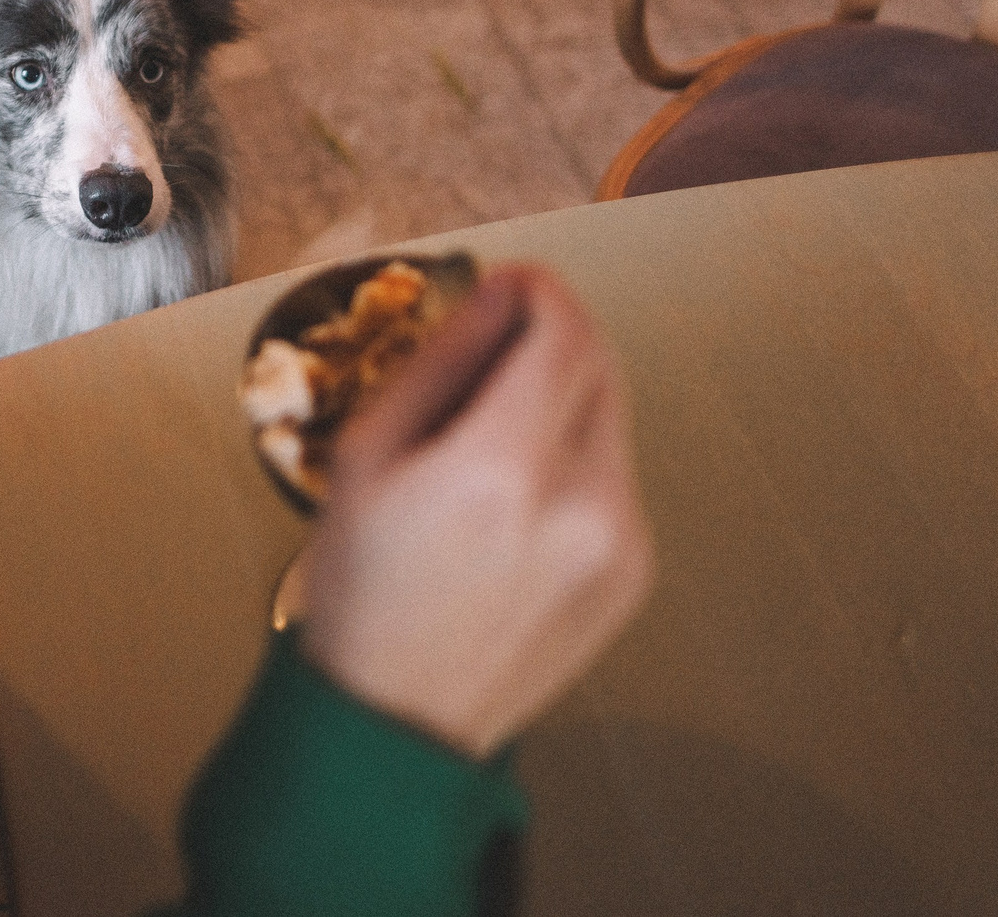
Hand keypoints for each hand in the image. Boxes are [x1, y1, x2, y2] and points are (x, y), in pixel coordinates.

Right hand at [300, 265, 652, 758]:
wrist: (397, 716)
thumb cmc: (364, 593)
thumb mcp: (368, 456)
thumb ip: (443, 362)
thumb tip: (495, 296)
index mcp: (502, 470)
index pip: (561, 332)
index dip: (539, 289)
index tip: (512, 282)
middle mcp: (580, 505)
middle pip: (600, 364)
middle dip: (554, 334)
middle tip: (501, 336)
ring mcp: (619, 542)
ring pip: (612, 418)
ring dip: (564, 396)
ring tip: (492, 429)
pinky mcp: (633, 570)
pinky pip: (615, 477)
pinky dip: (575, 459)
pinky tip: (515, 494)